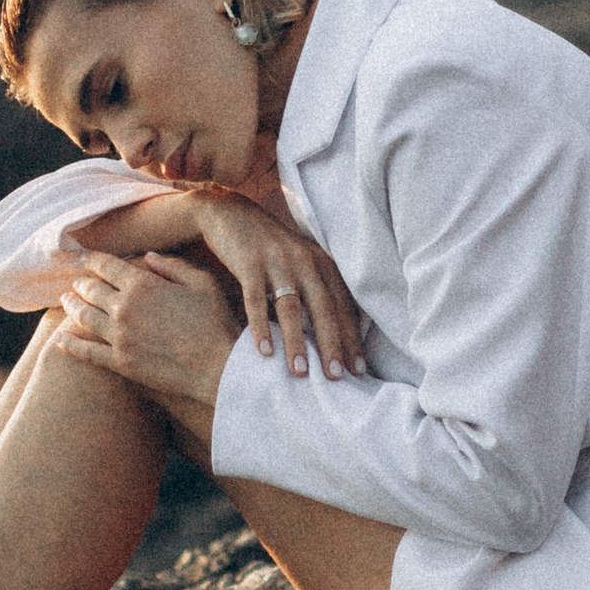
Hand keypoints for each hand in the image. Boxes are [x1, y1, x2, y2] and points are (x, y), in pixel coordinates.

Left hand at [55, 250, 243, 415]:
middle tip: (75, 280)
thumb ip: (173, 265)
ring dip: (72, 305)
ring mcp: (119, 337)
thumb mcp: (202, 282)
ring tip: (65, 300)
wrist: (219, 367)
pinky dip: (69, 344)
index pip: (106, 266)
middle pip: (91, 290)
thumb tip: (148, 256)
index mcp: (142, 284)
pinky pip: (87, 352)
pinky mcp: (120, 363)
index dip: (91, 258)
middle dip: (81, 282)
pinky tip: (59, 338)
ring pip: (84, 317)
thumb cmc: (217, 322)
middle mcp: (124, 308)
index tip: (81, 256)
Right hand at [183, 193, 360, 378]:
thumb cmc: (270, 247)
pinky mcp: (249, 263)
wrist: (230, 212)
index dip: (352, 339)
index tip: (359, 371)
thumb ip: (319, 289)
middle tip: (337, 377)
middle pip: (323, 309)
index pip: (343, 306)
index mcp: (322, 263)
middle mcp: (305, 261)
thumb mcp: (301, 261)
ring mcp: (277, 262)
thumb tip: (340, 332)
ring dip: (296, 343)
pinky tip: (264, 352)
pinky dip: (260, 327)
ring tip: (300, 373)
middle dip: (332, 345)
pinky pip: (256, 300)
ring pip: (291, 308)